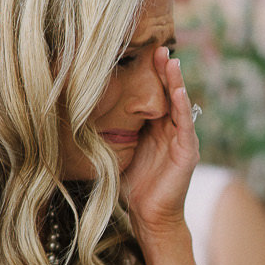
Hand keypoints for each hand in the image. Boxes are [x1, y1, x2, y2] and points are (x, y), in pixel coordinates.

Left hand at [122, 48, 199, 242]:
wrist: (149, 217)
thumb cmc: (132, 188)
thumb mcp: (117, 153)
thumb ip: (109, 135)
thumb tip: (77, 116)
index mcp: (155, 130)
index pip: (154, 96)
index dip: (150, 76)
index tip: (141, 53)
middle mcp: (170, 131)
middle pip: (169, 94)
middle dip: (164, 71)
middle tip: (159, 46)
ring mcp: (181, 140)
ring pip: (179, 104)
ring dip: (176, 82)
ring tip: (171, 60)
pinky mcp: (187, 152)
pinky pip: (185, 125)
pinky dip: (182, 106)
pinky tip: (178, 90)